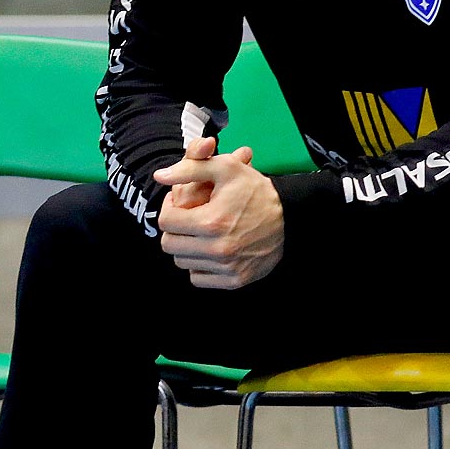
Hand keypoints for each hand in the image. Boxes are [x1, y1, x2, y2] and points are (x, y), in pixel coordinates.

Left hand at [153, 141, 283, 289]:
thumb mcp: (226, 168)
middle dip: (174, 229)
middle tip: (186, 218)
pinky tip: (210, 249)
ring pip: (182, 262)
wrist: (289, 217)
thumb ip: (190, 167)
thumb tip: (160, 176)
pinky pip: (198, 279)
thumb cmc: (255, 190)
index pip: (165, 221)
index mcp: (211, 222)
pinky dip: (199, 265)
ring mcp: (226, 268)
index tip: (178, 204)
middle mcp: (218, 250)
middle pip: (169, 244)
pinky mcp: (234, 281)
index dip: (168, 208)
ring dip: (185, 246)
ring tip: (199, 232)